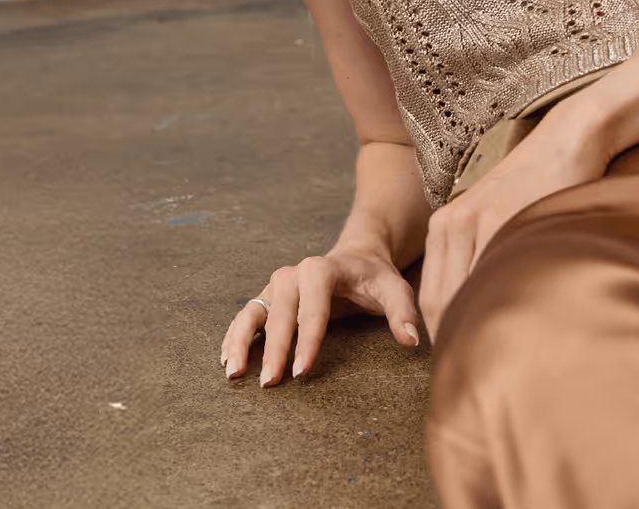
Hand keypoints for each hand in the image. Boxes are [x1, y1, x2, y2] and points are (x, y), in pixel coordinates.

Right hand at [220, 248, 420, 385]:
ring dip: (241, 341)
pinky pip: (247, 317)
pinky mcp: (268, 297)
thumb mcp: (394, 288)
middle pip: (280, 313)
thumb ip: (403, 312)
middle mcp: (292, 274)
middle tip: (271, 383)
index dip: (307, 340)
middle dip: (274, 349)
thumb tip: (411, 341)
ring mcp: (276, 286)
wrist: (356, 257)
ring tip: (234, 372)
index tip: (302, 371)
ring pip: (253, 312)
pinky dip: (235, 337)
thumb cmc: (375, 277)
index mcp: (322, 269)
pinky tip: (227, 360)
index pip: (312, 307)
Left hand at [418, 117, 612, 344]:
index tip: (460, 362)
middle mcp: (451, 225)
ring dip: (477, 329)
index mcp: (442, 228)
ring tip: (498, 362)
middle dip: (455, 341)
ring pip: (466, 293)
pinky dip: (503, 304)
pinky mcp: (506, 220)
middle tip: (477, 374)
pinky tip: (518, 325)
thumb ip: (477, 259)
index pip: (431, 299)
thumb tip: (481, 314)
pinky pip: (496, 274)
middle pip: (441, 303)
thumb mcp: (492, 220)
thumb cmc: (534, 188)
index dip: (443, 337)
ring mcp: (477, 223)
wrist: (563, 142)